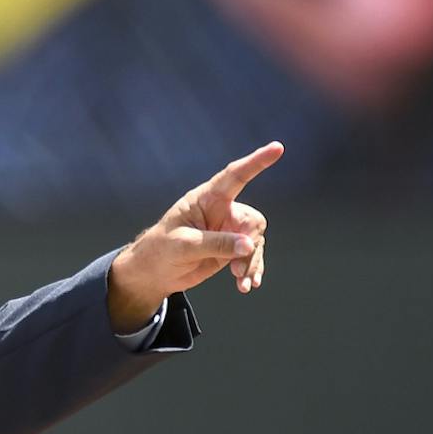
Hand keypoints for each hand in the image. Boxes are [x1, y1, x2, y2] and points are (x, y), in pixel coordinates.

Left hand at [106, 141, 280, 331]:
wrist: (154, 272)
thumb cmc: (161, 250)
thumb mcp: (185, 246)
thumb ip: (217, 244)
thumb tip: (249, 245)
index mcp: (206, 199)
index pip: (235, 176)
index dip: (256, 162)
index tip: (277, 148)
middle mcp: (221, 211)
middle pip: (253, 220)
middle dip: (250, 245)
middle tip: (236, 269)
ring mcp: (228, 230)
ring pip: (255, 240)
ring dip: (251, 263)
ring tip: (241, 283)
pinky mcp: (231, 248)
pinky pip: (252, 255)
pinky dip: (252, 270)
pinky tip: (248, 286)